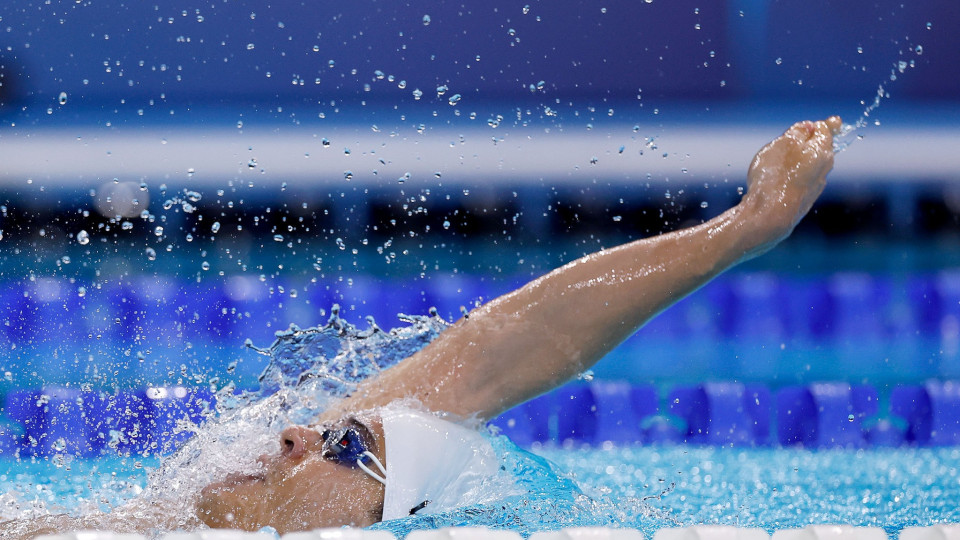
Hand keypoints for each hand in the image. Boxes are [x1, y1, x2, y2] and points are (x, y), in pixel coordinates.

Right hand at [740, 116, 841, 256]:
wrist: (770, 215)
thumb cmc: (775, 175)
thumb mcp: (783, 143)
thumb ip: (798, 131)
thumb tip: (810, 127)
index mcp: (822, 150)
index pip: (827, 130)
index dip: (825, 124)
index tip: (831, 121)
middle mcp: (824, 168)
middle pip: (820, 149)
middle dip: (810, 143)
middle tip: (797, 138)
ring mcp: (815, 187)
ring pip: (811, 167)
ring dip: (801, 162)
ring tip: (782, 160)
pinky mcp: (804, 201)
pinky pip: (801, 182)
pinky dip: (793, 177)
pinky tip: (778, 181)